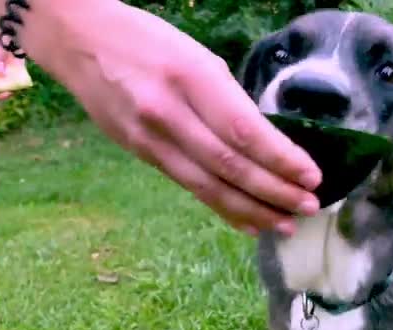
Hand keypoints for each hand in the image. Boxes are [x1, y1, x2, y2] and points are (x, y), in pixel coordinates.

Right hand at [22, 2, 321, 235]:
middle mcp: (169, 112)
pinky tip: (247, 222)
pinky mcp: (140, 154)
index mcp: (192, 77)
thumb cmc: (147, 41)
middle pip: (230, 165)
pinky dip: (221, 208)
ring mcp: (151, 138)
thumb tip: (266, 143)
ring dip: (252, 210)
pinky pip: (189, 187)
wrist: (80, 41)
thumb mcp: (196, 56)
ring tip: (285, 224)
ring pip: (209, 186)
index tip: (312, 177)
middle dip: (275, 191)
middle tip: (309, 207)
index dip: (281, 160)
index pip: (244, 131)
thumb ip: (227, 99)